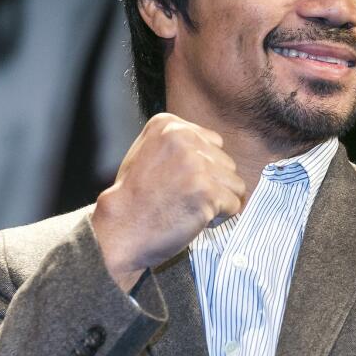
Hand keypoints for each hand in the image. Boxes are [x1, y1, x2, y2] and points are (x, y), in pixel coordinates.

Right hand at [91, 113, 246, 290]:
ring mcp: (196, 165)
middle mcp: (183, 138)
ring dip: (219, 201)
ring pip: (235, 183)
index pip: (214, 142)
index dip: (203, 167)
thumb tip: (216, 148)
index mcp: (169, 125)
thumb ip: (181, 144)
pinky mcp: (207, 191)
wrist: (120, 230)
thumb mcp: (149, 152)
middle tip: (184, 199)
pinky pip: (235, 204)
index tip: (179, 181)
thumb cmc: (135, 197)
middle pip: (227, 163)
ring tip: (191, 208)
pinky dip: (221, 217)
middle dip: (213, 184)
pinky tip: (195, 218)